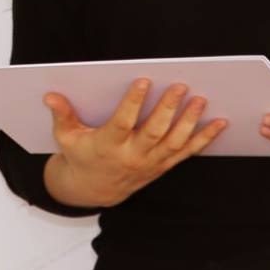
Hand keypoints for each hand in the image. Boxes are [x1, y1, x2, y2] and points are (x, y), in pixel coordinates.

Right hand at [41, 79, 225, 208]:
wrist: (93, 189)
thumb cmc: (80, 156)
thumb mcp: (65, 138)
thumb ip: (62, 115)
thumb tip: (50, 95)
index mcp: (108, 146)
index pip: (123, 123)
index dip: (133, 103)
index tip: (144, 80)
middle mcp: (132, 156)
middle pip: (154, 132)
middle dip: (169, 109)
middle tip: (181, 86)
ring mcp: (150, 163)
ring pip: (174, 142)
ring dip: (190, 122)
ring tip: (201, 100)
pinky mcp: (162, 166)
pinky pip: (187, 152)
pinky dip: (205, 139)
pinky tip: (220, 123)